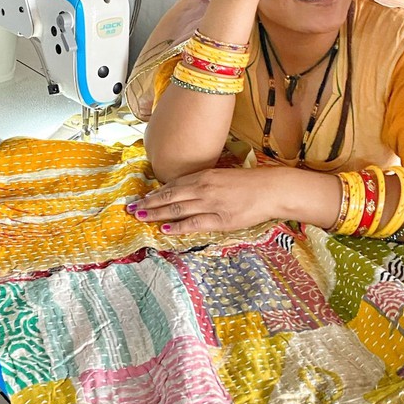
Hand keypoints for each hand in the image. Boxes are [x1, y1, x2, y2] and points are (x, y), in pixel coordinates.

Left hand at [125, 167, 283, 233]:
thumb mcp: (222, 176)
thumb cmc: (249, 182)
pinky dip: (178, 226)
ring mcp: (211, 203)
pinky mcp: (221, 219)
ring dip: (157, 213)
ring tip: (140, 216)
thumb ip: (204, 182)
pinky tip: (165, 228)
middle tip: (131, 208)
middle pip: (170, 196)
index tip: (141, 197)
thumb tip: (186, 190)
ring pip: (178, 208)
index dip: (156, 192)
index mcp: (205, 176)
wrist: (271, 188)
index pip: (173, 185)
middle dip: (149, 203)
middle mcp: (204, 187)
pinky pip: (195, 223)